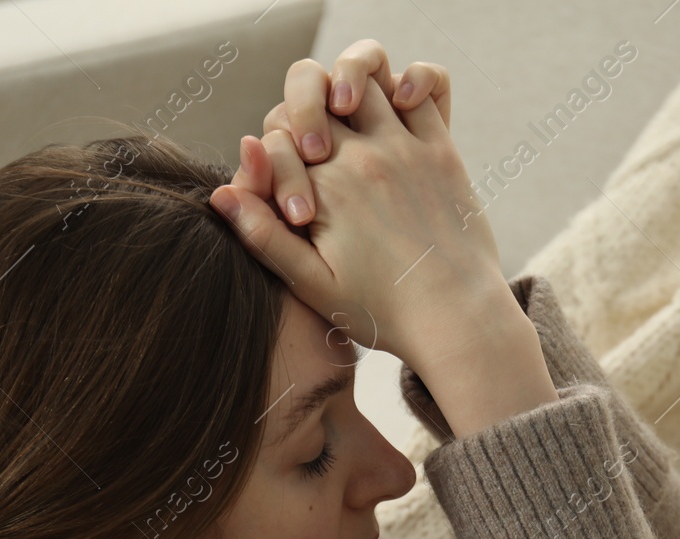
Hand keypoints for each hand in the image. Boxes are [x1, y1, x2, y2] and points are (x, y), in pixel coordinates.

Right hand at [210, 76, 520, 385]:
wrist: (458, 319)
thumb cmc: (382, 310)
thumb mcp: (311, 284)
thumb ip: (263, 236)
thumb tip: (222, 194)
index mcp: (327, 189)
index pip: (277, 134)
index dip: (273, 158)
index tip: (296, 208)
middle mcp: (365, 158)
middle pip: (313, 94)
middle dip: (303, 112)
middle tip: (316, 150)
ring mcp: (407, 149)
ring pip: (363, 78)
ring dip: (348, 88)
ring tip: (347, 119)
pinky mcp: (444, 150)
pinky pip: (425, 88)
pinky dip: (407, 83)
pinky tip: (397, 103)